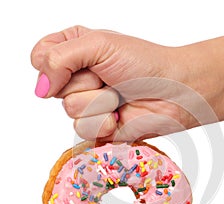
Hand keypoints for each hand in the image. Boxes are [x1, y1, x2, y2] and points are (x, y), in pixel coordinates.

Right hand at [31, 26, 201, 140]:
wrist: (174, 92)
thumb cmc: (144, 63)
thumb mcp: (99, 45)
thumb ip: (60, 58)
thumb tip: (40, 89)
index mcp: (76, 53)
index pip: (41, 58)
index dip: (54, 64)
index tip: (81, 63)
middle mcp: (79, 80)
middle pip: (54, 88)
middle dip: (86, 84)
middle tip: (111, 79)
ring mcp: (89, 105)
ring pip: (70, 111)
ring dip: (98, 103)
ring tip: (119, 97)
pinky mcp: (100, 127)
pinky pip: (83, 130)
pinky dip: (104, 122)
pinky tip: (120, 116)